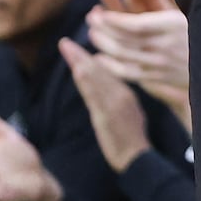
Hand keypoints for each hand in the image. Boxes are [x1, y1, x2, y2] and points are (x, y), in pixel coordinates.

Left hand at [61, 38, 150, 172]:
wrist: (136, 158)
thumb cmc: (131, 139)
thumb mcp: (130, 112)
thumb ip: (117, 99)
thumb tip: (106, 89)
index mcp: (125, 93)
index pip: (106, 71)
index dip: (90, 58)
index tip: (77, 48)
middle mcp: (120, 94)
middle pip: (98, 70)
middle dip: (80, 54)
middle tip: (65, 42)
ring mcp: (113, 104)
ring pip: (95, 77)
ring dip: (79, 61)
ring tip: (67, 48)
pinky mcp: (106, 115)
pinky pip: (93, 94)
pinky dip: (85, 80)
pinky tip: (77, 70)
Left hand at [83, 5, 189, 119]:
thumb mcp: (195, 5)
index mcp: (173, 26)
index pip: (136, 25)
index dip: (115, 20)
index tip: (101, 13)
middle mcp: (164, 46)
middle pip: (126, 40)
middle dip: (104, 29)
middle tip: (91, 19)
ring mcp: (160, 64)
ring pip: (125, 56)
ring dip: (104, 44)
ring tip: (93, 34)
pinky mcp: (157, 77)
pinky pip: (129, 74)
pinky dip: (111, 66)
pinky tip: (99, 58)